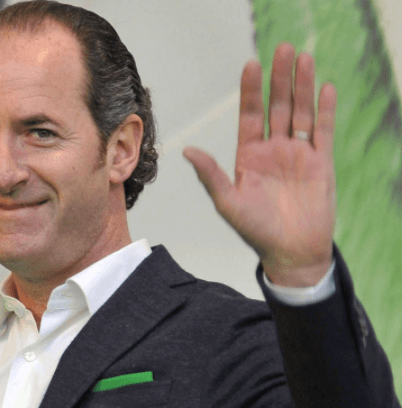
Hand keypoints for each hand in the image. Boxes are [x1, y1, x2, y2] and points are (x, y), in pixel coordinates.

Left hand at [183, 43, 336, 286]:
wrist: (291, 252)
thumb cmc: (255, 230)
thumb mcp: (227, 202)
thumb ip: (211, 175)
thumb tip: (187, 150)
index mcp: (249, 155)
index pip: (250, 115)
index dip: (251, 90)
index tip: (252, 64)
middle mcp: (273, 149)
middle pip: (277, 106)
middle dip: (279, 79)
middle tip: (282, 49)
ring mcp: (298, 154)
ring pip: (301, 112)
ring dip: (302, 86)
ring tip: (303, 58)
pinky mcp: (321, 162)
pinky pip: (324, 131)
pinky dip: (326, 110)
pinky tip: (325, 88)